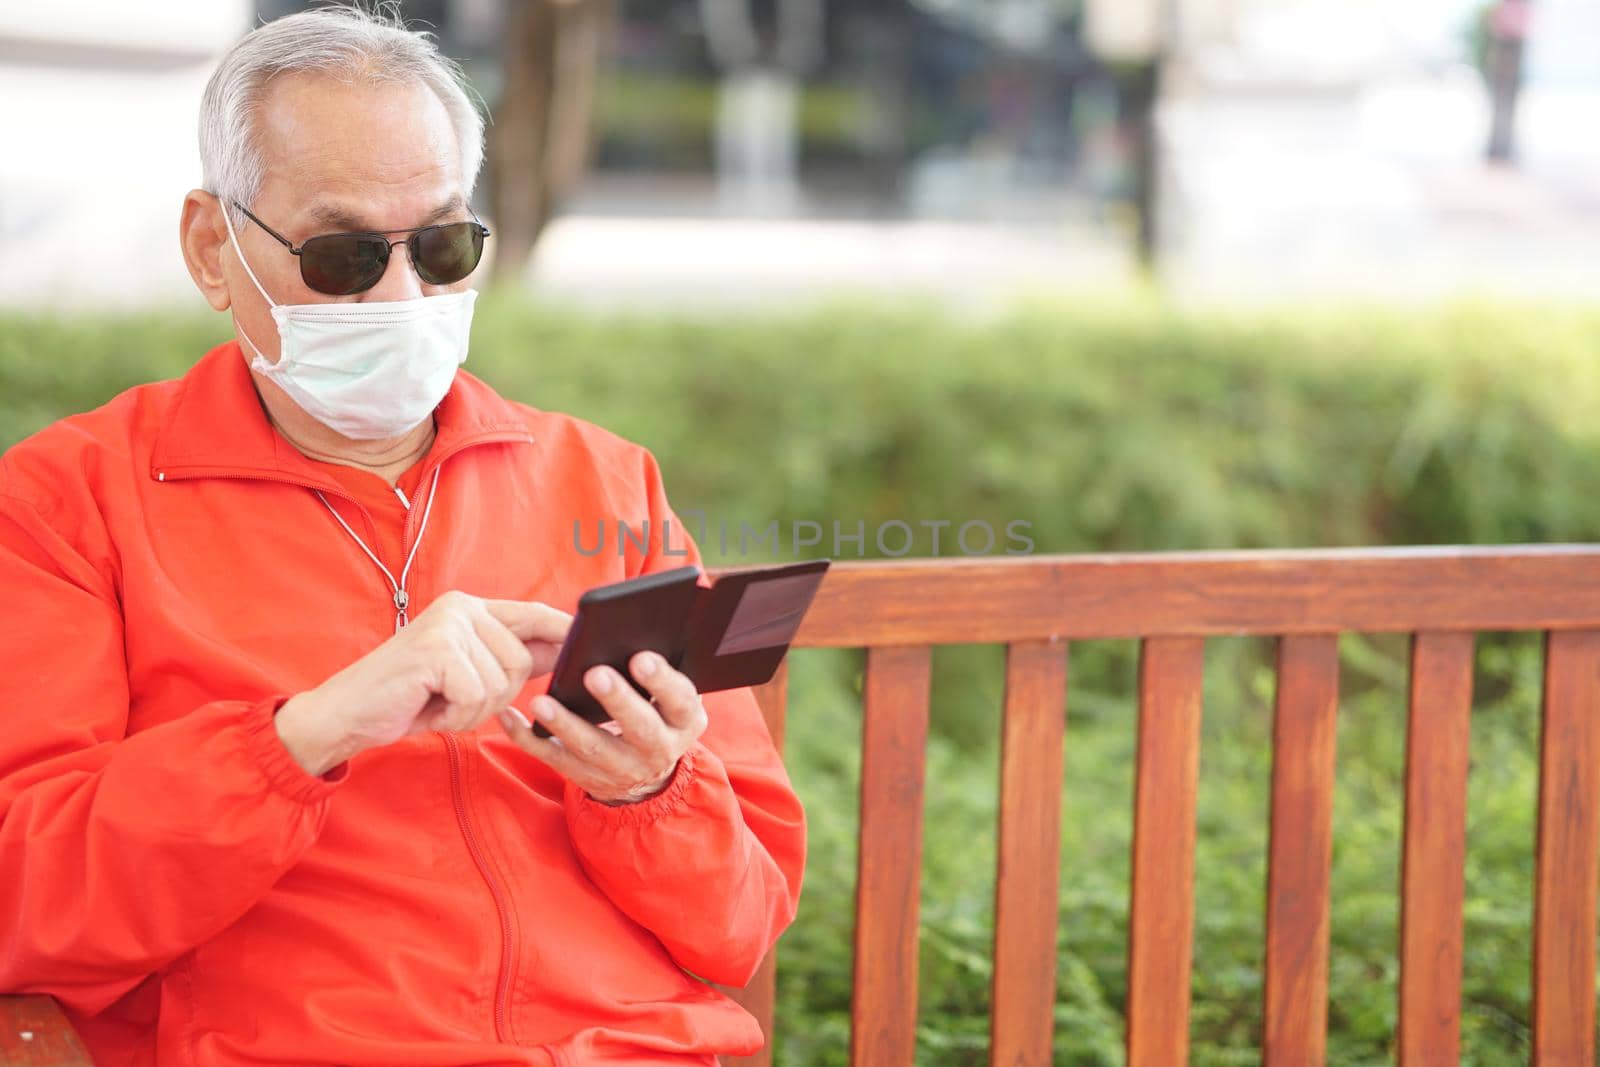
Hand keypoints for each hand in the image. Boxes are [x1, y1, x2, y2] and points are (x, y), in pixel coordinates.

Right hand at [275, 592, 572, 775]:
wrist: (346, 714)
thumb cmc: (408, 698)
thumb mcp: (465, 674)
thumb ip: (509, 657)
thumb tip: (566, 650)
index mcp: (469, 608)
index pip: (534, 615)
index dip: (564, 632)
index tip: (592, 641)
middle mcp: (460, 608)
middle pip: (522, 662)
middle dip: (496, 696)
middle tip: (452, 699)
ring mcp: (447, 626)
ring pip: (501, 683)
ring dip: (472, 710)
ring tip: (438, 702)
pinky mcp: (435, 651)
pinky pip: (475, 697)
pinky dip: (455, 717)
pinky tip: (429, 709)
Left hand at [498, 650, 708, 805]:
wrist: (645, 776)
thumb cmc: (657, 713)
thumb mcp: (674, 699)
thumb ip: (664, 673)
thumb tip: (644, 628)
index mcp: (684, 722)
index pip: (681, 701)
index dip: (662, 681)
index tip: (641, 658)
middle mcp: (659, 750)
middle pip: (640, 728)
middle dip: (617, 700)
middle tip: (594, 673)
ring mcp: (622, 769)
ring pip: (592, 748)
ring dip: (566, 724)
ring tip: (541, 701)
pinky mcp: (587, 778)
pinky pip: (554, 758)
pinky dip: (528, 738)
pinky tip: (509, 716)